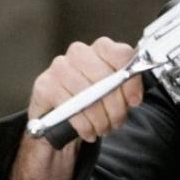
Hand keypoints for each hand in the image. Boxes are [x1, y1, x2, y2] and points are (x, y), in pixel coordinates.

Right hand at [8, 38, 142, 179]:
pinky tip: (89, 132)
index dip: (131, 81)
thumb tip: (135, 95)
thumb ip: (127, 87)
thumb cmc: (93, 100)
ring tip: (104, 128)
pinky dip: (84, 125)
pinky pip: (71, 109)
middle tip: (118, 121)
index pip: (121, 54)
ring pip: (88, 95)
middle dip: (116, 106)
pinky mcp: (44, 85)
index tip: (135, 101)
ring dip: (100, 119)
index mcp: (101, 48)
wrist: (59, 118)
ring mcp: (59, 67)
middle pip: (105, 78)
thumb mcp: (115, 92)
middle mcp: (79, 52)